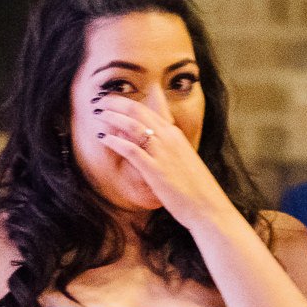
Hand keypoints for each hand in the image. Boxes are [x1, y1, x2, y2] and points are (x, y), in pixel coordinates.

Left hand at [90, 94, 232, 228]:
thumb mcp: (182, 160)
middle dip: (116, 103)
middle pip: (138, 111)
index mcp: (175, 135)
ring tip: (97, 114)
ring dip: (113, 117)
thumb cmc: (196, 188)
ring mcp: (163, 153)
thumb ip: (167, 149)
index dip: (128, 103)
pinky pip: (131, 150)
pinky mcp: (156, 170)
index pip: (148, 110)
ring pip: (133, 126)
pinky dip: (115, 141)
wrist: (208, 207)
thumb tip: (151, 144)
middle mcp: (169, 138)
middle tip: (100, 100)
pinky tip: (103, 138)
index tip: (113, 99)